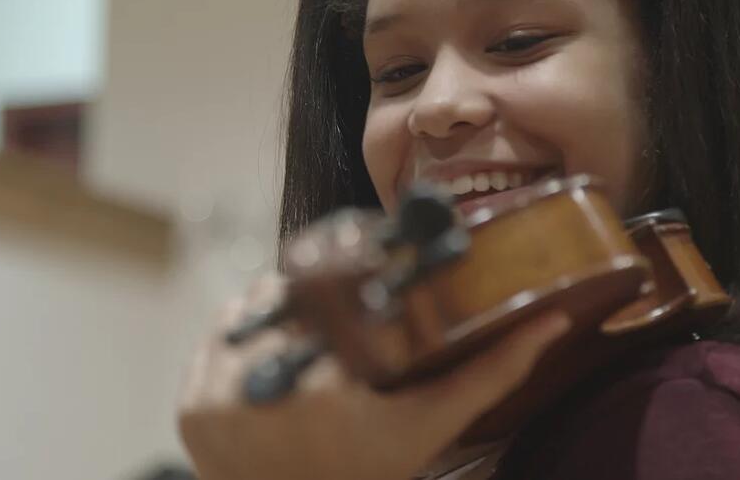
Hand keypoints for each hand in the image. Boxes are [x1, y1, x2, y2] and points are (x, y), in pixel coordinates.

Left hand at [178, 272, 571, 479]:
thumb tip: (551, 320)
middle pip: (286, 298)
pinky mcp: (187, 409)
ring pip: (247, 312)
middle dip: (311, 299)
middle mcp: (260, 394)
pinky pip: (213, 341)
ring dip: (274, 313)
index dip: (347, 279)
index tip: (360, 279)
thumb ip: (489, 373)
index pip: (332, 293)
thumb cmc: (372, 474)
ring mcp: (215, 402)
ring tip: (306, 334)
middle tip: (336, 310)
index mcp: (325, 394)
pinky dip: (239, 338)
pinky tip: (270, 354)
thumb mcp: (431, 426)